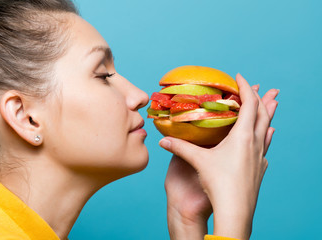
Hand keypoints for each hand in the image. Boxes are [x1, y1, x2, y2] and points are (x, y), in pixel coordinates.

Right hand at [161, 73, 278, 239]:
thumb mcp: (198, 162)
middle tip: (263, 87)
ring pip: (267, 128)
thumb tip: (162, 141)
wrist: (236, 210)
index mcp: (241, 137)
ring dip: (268, 114)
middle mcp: (254, 143)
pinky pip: (265, 144)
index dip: (245, 88)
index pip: (248, 105)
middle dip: (262, 98)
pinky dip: (266, 134)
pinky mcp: (259, 167)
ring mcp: (259, 155)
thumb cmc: (219, 184)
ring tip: (272, 105)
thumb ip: (180, 148)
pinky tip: (267, 135)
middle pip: (263, 114)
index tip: (239, 77)